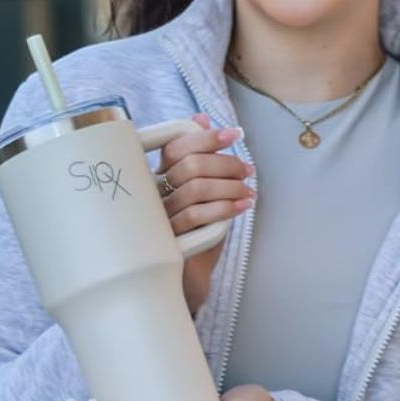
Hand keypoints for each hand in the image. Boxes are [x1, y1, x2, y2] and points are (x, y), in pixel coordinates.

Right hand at [157, 113, 254, 315]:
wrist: (184, 283)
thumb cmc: (193, 234)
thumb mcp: (202, 193)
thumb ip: (201, 159)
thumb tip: (201, 117)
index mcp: (156, 179)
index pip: (175, 145)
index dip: (206, 136)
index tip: (234, 134)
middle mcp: (151, 198)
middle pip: (188, 166)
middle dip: (225, 164)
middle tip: (247, 171)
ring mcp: (156, 222)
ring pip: (195, 190)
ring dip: (230, 187)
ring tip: (249, 193)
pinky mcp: (167, 244)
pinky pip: (197, 219)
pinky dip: (226, 209)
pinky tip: (242, 208)